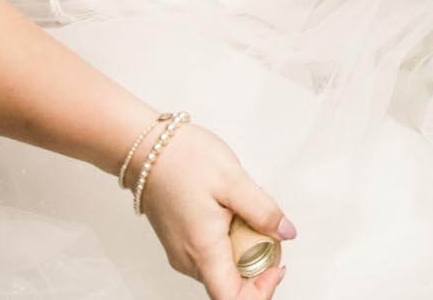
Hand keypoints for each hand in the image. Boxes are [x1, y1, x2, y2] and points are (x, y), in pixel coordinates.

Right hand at [137, 123, 293, 298]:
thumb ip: (263, 211)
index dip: (260, 291)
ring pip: (222, 269)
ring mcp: (181, 252)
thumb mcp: (234, 180)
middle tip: (268, 226)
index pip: (232, 299)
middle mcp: (188, 259)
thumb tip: (286, 233)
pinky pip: (211, 255)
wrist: (146, 147)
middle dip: (258, 263)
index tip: (277, 265)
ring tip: (247, 212)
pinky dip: (230, 241)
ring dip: (244, 249)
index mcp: (202, 250)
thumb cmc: (182, 159)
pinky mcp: (180, 241)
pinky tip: (232, 211)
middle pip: (231, 284)